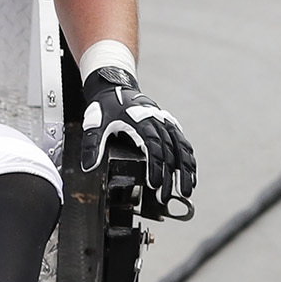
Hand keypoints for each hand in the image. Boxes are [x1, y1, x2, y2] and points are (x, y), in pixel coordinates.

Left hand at [79, 67, 195, 217]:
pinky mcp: (169, 126)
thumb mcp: (95, 123)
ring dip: (185, 170)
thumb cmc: (106, 105)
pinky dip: (188, 160)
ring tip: (186, 190)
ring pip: (181, 148)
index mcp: (140, 120)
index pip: (152, 146)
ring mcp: (165, 123)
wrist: (115, 86)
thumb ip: (93, 145)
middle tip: (165, 196)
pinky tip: (191, 175)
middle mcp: (157, 121)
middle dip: (169, 176)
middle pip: (169, 151)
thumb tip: (89, 166)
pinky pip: (183, 144)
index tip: (155, 184)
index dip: (155, 166)